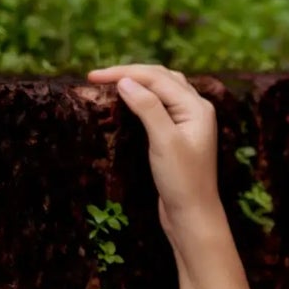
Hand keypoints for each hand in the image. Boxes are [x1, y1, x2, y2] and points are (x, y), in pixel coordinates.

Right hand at [80, 62, 223, 234]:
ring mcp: (188, 122)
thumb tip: (125, 81)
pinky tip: (130, 100)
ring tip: (111, 82)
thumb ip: (147, 108)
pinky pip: (160, 105)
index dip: (124, 73)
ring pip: (161, 89)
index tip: (92, 76)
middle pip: (160, 78)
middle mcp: (196, 109)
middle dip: (129, 73)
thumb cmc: (182, 181)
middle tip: (96, 77)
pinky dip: (142, 97)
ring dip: (137, 82)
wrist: (193, 216)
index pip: (156, 78)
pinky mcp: (179, 135)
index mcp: (196, 107)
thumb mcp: (164, 141)